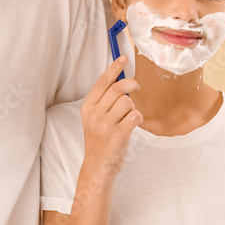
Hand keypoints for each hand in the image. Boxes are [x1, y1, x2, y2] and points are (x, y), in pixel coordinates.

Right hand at [80, 57, 141, 176]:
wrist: (98, 166)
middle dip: (131, 84)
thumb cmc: (100, 141)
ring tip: (127, 117)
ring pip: (128, 102)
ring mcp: (106, 125)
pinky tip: (132, 125)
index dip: (114, 68)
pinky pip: (135, 116)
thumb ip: (104, 101)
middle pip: (118, 88)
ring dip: (132, 107)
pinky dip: (137, 118)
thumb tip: (122, 81)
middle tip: (136, 86)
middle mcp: (95, 114)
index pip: (102, 82)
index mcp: (87, 108)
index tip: (124, 58)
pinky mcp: (118, 134)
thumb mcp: (95, 119)